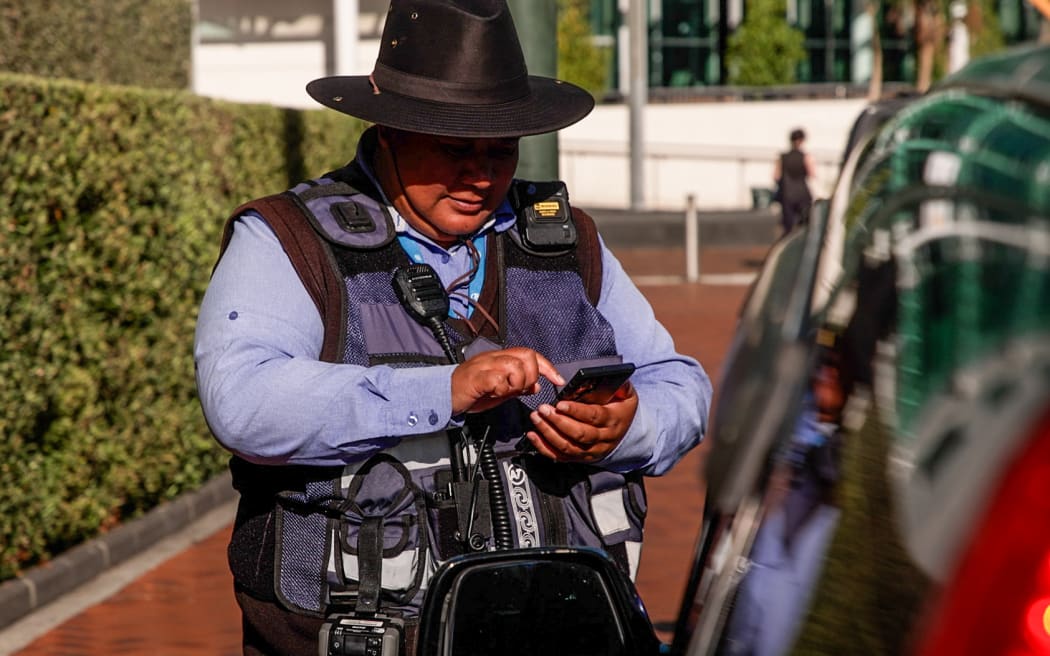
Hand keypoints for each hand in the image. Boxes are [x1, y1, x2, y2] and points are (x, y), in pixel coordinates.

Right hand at [450, 347, 563, 413]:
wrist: (444, 394)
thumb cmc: (470, 392)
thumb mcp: (500, 390)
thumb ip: (518, 386)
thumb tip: (538, 385)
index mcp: (501, 359)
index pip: (531, 355)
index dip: (548, 367)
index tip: (558, 380)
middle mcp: (495, 358)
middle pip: (527, 357)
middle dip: (530, 377)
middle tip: (519, 389)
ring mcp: (485, 366)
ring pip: (515, 367)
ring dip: (515, 384)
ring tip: (503, 392)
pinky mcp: (477, 377)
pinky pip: (498, 379)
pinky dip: (500, 389)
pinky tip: (493, 393)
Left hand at [523, 383, 637, 462]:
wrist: (625, 432)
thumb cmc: (621, 409)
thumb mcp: (627, 395)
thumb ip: (620, 386)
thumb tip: (611, 377)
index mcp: (612, 421)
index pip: (594, 417)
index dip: (576, 411)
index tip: (560, 404)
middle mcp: (602, 439)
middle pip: (579, 434)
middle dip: (558, 421)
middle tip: (543, 409)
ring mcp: (590, 451)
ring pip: (567, 446)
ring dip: (549, 433)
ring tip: (536, 418)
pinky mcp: (579, 457)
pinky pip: (560, 456)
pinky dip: (544, 447)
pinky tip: (533, 436)